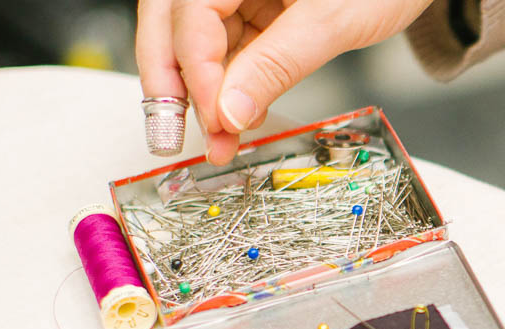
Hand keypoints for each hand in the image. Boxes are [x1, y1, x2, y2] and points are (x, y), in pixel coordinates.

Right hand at [136, 0, 434, 164]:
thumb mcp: (333, 20)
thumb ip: (278, 63)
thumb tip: (231, 111)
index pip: (190, 13)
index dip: (196, 70)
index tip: (216, 119)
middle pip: (171, 21)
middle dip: (171, 80)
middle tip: (170, 136)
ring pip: (196, 39)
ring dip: (202, 91)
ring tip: (219, 140)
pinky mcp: (258, 8)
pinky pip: (229, 46)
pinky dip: (229, 84)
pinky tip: (236, 118)